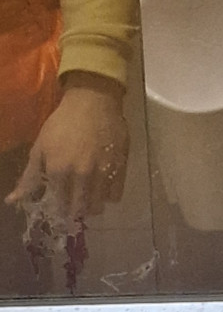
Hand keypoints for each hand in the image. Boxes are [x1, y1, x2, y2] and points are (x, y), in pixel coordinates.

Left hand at [5, 71, 128, 218]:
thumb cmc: (63, 122)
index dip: (60, 208)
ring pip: (99, 204)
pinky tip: (104, 188)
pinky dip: (110, 195)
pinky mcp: (121, 164)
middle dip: (76, 211)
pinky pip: (117, 192)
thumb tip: (12, 201)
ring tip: (90, 199)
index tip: (61, 205)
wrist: (94, 100)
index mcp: (59, 172)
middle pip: (80, 208)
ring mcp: (104, 171)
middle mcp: (82, 175)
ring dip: (93, 205)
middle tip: (75, 205)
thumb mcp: (40, 148)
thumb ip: (29, 178)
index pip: (60, 205)